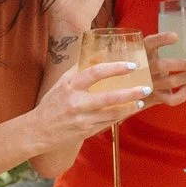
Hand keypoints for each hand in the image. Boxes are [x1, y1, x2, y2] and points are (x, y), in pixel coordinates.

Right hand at [35, 60, 154, 147]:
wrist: (38, 131)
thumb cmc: (51, 104)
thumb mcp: (61, 83)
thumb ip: (78, 70)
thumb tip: (97, 55)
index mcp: (70, 86)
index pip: (95, 72)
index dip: (115, 68)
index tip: (131, 66)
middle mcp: (77, 102)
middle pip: (109, 96)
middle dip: (131, 92)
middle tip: (146, 87)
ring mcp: (83, 119)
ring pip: (112, 113)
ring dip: (130, 106)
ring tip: (141, 100)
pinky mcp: (87, 131)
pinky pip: (108, 122)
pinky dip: (120, 116)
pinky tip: (130, 110)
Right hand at [143, 30, 185, 105]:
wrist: (120, 90)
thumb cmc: (136, 67)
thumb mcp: (137, 54)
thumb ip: (150, 48)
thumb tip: (176, 36)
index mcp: (138, 53)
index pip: (148, 44)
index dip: (161, 40)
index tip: (176, 37)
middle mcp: (142, 69)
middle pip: (161, 66)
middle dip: (180, 64)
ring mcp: (147, 84)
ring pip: (169, 82)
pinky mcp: (153, 97)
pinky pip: (169, 99)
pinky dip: (180, 96)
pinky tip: (185, 89)